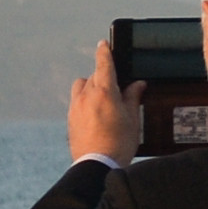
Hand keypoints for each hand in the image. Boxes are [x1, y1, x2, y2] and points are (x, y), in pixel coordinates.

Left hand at [70, 41, 142, 165]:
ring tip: (104, 100)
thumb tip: (137, 84)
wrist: (96, 164)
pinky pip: (76, 102)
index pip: (104, 65)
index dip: (104, 52)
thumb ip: (133, 97)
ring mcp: (75, 107)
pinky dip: (85, 101)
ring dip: (90, 87)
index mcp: (104, 92)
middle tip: (117, 88)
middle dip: (104, 77)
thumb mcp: (132, 118)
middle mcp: (85, 96)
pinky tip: (96, 113)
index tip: (103, 44)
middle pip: (93, 76)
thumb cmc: (118, 142)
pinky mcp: (69, 119)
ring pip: (81, 87)